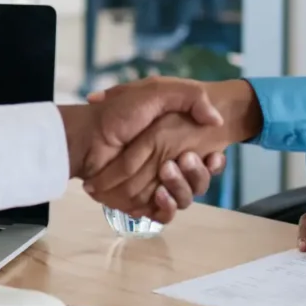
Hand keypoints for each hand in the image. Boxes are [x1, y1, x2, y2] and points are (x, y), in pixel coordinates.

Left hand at [56, 79, 223, 223]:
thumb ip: (191, 97)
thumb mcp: (157, 91)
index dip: (215, 162)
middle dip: (199, 173)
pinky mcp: (142, 203)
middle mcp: (169, 166)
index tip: (214, 155)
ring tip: (167, 170)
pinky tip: (160, 194)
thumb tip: (216, 119)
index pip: (208, 161)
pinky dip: (166, 208)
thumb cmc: (119, 112)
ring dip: (182, 187)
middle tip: (188, 158)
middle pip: (199, 182)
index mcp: (176, 144)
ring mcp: (156, 186)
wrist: (88, 135)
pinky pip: (164, 215)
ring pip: (185, 199)